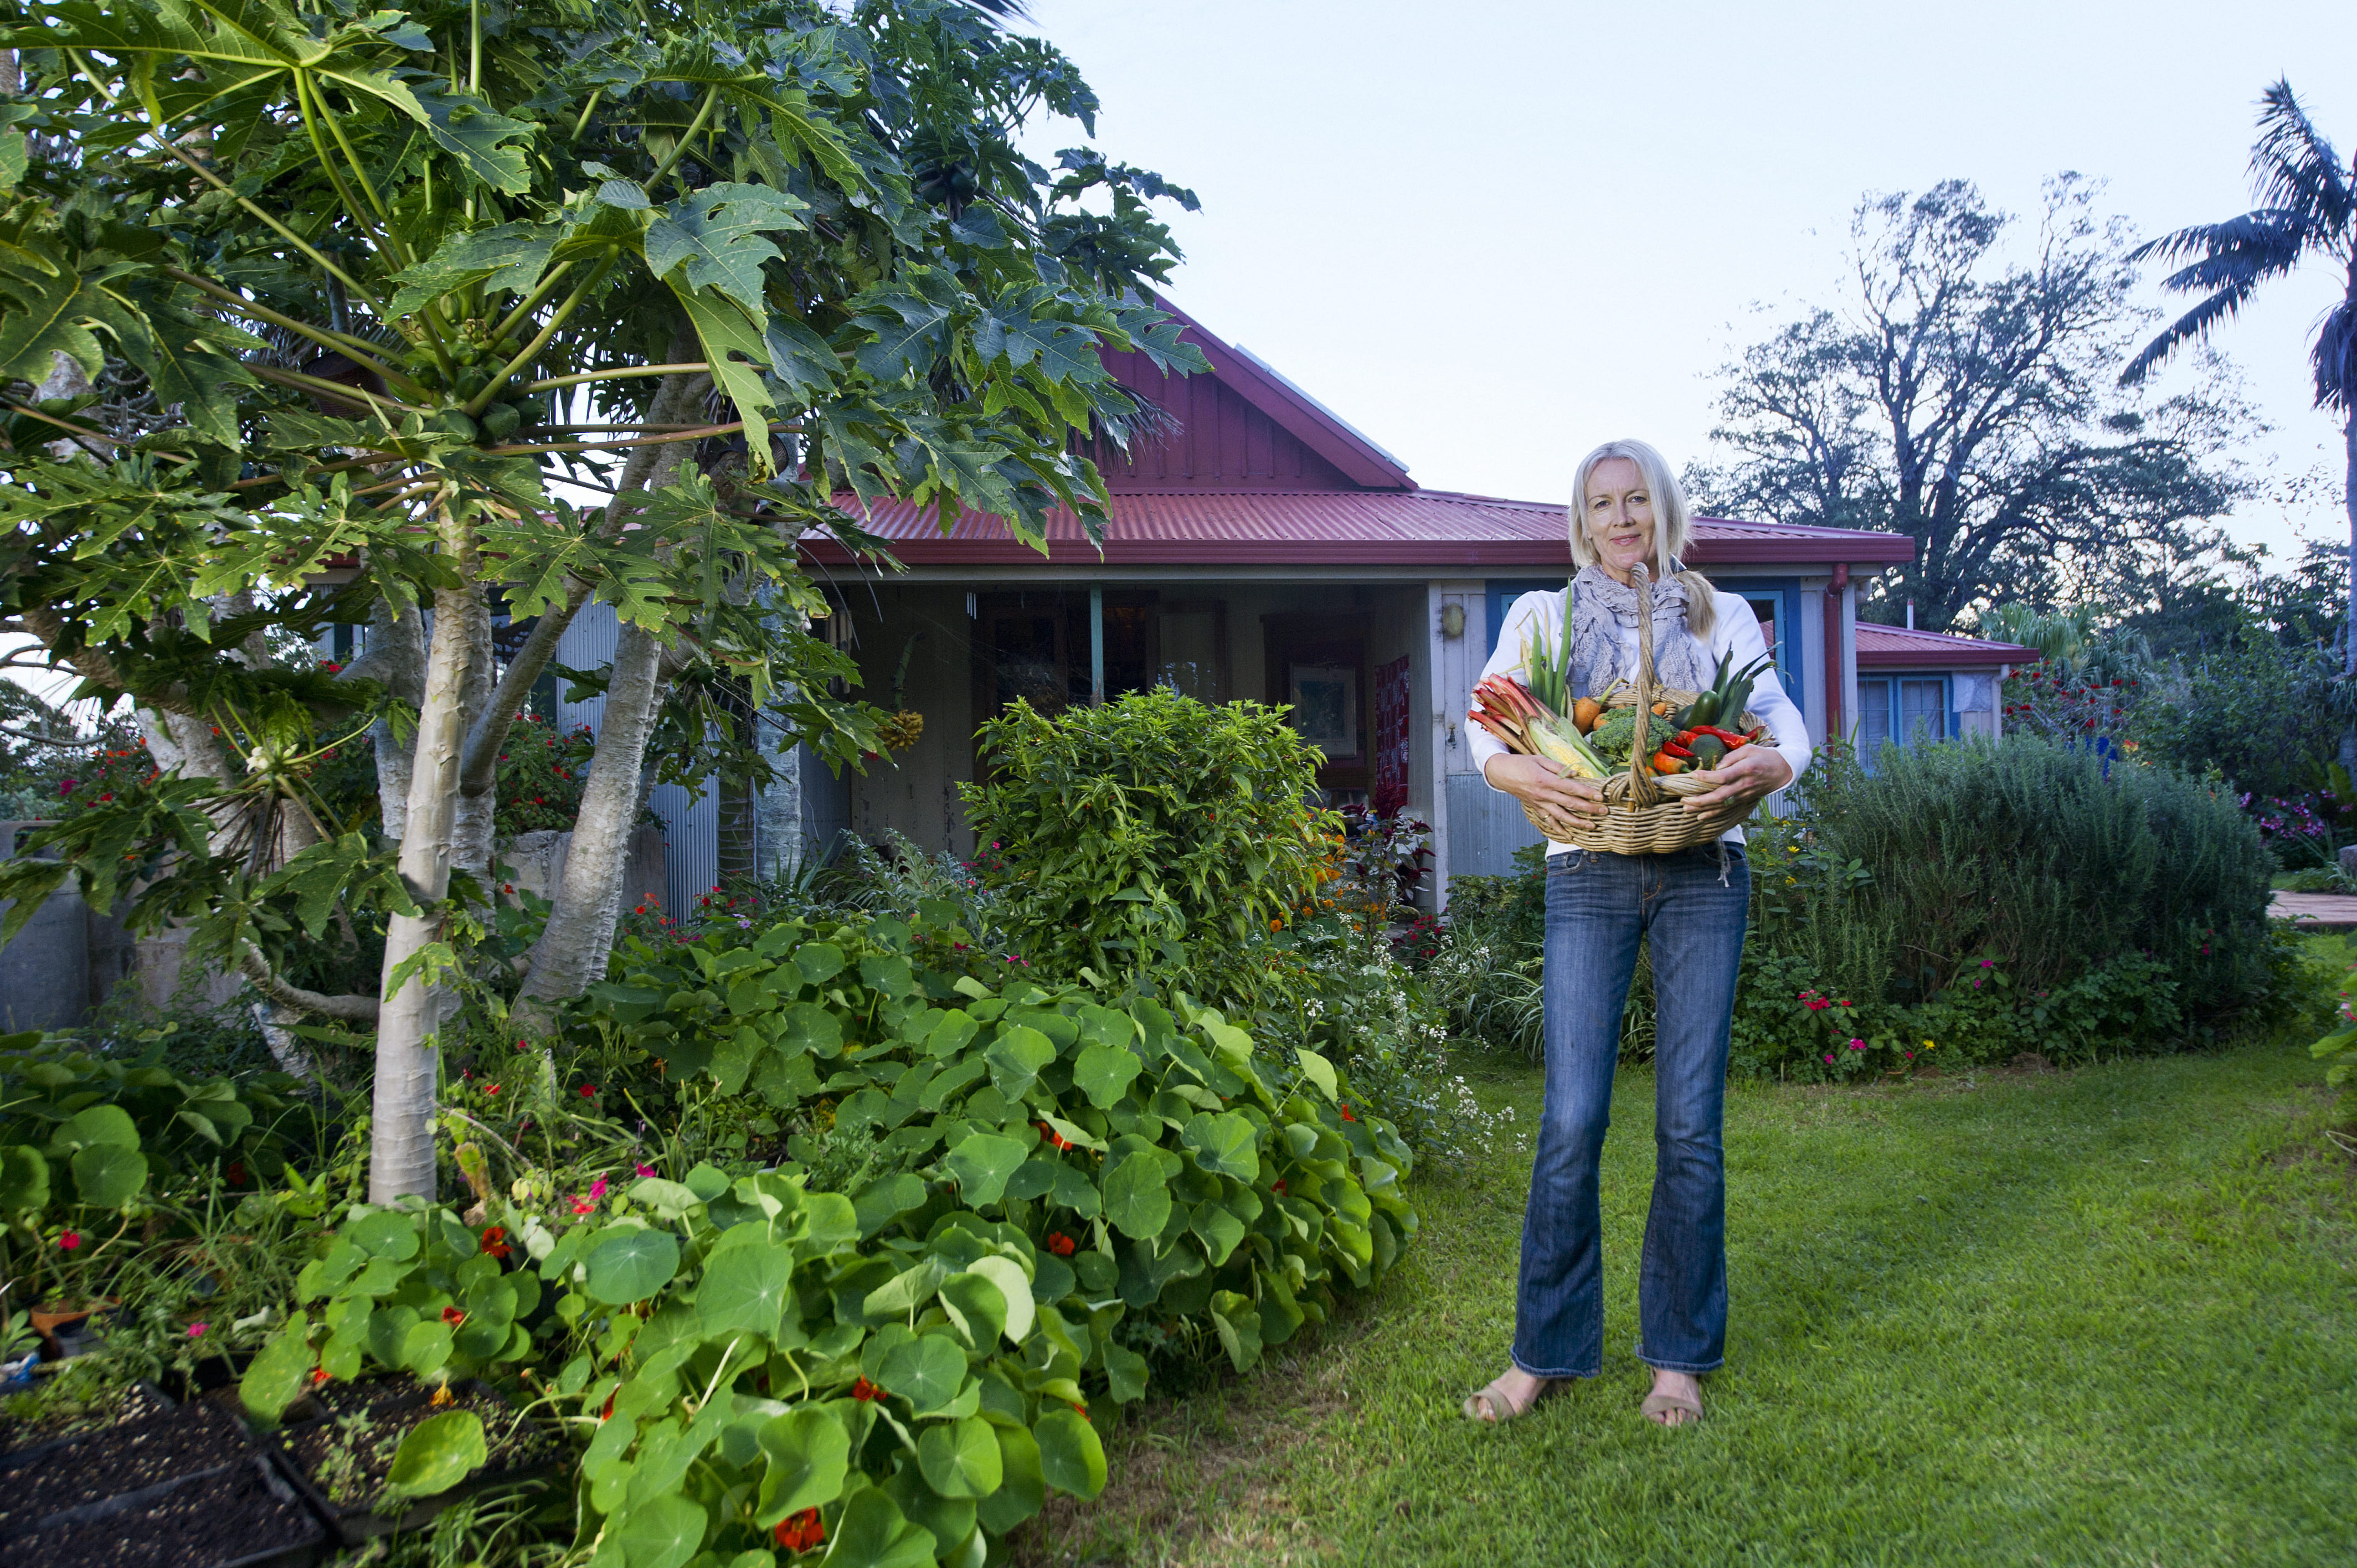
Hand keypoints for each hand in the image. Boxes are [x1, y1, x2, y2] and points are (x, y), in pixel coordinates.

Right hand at [1484, 752, 1606, 821]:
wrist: (1501, 773)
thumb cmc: (1521, 763)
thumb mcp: (1540, 759)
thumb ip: (1558, 767)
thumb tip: (1576, 774)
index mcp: (1546, 780)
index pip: (1571, 788)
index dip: (1587, 793)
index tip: (1600, 797)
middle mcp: (1544, 794)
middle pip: (1570, 804)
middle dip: (1589, 809)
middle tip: (1604, 812)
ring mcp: (1540, 803)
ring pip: (1562, 816)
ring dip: (1578, 822)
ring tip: (1591, 826)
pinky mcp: (1536, 808)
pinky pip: (1549, 821)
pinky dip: (1558, 830)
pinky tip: (1568, 835)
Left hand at [1679, 743, 1793, 812]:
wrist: (1783, 770)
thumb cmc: (1763, 756)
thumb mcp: (1749, 749)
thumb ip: (1731, 757)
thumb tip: (1716, 767)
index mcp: (1745, 769)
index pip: (1723, 776)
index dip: (1707, 777)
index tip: (1693, 776)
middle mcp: (1744, 785)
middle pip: (1720, 796)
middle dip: (1701, 800)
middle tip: (1684, 799)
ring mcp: (1744, 794)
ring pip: (1722, 805)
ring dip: (1703, 808)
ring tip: (1686, 808)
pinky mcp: (1744, 800)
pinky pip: (1727, 809)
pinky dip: (1713, 814)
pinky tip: (1700, 816)